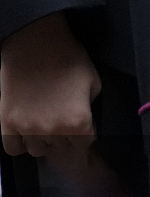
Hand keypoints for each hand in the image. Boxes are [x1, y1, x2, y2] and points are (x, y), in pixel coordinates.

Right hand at [0, 12, 101, 164]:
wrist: (36, 45)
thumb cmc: (69, 60)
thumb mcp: (93, 83)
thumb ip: (89, 108)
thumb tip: (84, 122)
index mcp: (79, 122)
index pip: (85, 144)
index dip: (85, 135)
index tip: (82, 129)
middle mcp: (54, 132)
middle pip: (61, 148)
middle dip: (65, 137)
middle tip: (62, 120)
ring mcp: (28, 130)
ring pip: (37, 151)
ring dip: (43, 141)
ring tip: (44, 122)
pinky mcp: (7, 125)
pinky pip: (13, 149)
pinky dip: (20, 143)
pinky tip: (26, 130)